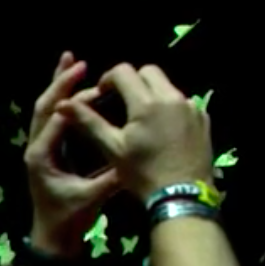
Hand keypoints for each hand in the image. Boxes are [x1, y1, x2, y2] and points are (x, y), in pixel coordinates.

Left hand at [24, 52, 119, 251]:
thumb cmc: (69, 220)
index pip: (58, 119)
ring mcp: (40, 149)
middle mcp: (36, 149)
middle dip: (60, 82)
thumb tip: (134, 156)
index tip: (99, 86)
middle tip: (76, 60)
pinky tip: (74, 87)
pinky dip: (62, 101)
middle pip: (44, 107)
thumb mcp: (92, 197)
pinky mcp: (48, 152)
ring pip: (45, 110)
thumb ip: (111, 176)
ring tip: (71, 61)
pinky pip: (53, 120)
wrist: (53, 239)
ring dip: (57, 86)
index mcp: (41, 156)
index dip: (78, 101)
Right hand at [57, 62, 212, 199]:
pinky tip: (160, 129)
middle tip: (120, 102)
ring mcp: (191, 107)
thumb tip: (62, 104)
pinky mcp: (202, 118)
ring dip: (150, 93)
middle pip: (149, 71)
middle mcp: (172, 97)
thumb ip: (88, 121)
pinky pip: (181, 101)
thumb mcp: (112, 148)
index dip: (108, 79)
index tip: (102, 94)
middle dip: (131, 81)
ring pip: (166, 86)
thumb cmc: (142, 173)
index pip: (124, 71)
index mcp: (147, 103)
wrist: (183, 195)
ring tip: (139, 118)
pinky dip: (167, 107)